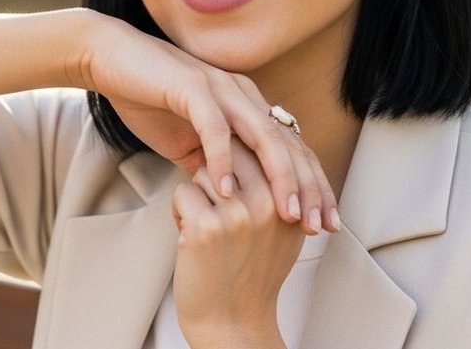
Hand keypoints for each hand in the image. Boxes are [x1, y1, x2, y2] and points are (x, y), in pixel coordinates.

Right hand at [78, 12, 337, 233]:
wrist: (111, 59)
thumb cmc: (149, 98)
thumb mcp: (188, 141)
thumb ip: (213, 165)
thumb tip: (231, 201)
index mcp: (247, 106)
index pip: (292, 149)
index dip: (312, 186)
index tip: (325, 223)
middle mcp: (243, 94)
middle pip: (289, 145)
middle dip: (308, 188)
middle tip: (318, 226)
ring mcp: (220, 88)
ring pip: (263, 136)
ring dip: (279, 176)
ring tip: (287, 213)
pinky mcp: (192, 87)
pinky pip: (215, 127)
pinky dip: (223, 159)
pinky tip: (227, 190)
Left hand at [171, 141, 300, 347]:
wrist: (233, 321)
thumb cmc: (253, 275)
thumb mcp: (285, 231)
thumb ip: (283, 190)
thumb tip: (273, 149)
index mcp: (290, 201)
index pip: (261, 148)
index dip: (237, 155)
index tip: (231, 176)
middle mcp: (268, 205)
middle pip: (231, 151)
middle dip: (217, 171)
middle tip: (217, 203)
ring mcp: (236, 216)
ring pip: (204, 171)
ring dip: (198, 195)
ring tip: (207, 227)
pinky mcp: (205, 228)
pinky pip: (183, 192)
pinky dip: (180, 212)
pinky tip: (190, 238)